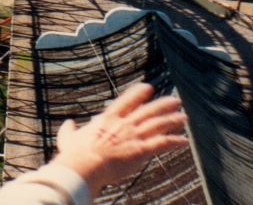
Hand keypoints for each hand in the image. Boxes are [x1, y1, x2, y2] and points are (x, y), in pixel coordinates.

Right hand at [51, 83, 188, 196]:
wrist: (85, 165)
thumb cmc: (75, 153)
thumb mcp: (67, 138)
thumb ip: (69, 129)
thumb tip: (69, 122)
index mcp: (107, 119)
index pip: (126, 101)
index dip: (138, 93)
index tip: (148, 87)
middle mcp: (123, 124)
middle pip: (147, 110)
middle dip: (162, 104)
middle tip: (174, 100)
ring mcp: (133, 136)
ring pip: (158, 124)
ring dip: (172, 120)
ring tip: (183, 117)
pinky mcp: (141, 150)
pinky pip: (162, 144)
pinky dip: (174, 142)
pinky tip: (184, 141)